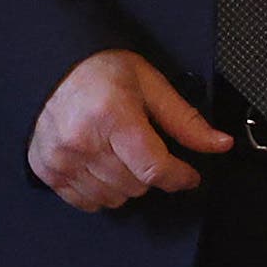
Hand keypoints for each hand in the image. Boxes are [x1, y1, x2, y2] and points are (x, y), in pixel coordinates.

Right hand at [28, 50, 232, 210]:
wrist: (52, 64)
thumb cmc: (100, 70)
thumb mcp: (150, 84)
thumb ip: (185, 120)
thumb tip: (219, 143)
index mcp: (113, 115)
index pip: (155, 169)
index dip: (180, 176)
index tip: (187, 174)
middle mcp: (83, 140)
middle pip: (136, 186)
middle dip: (149, 172)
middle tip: (141, 145)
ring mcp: (62, 158)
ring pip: (114, 198)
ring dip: (125, 183)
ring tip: (118, 152)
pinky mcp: (47, 169)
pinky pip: (86, 202)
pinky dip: (99, 190)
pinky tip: (99, 164)